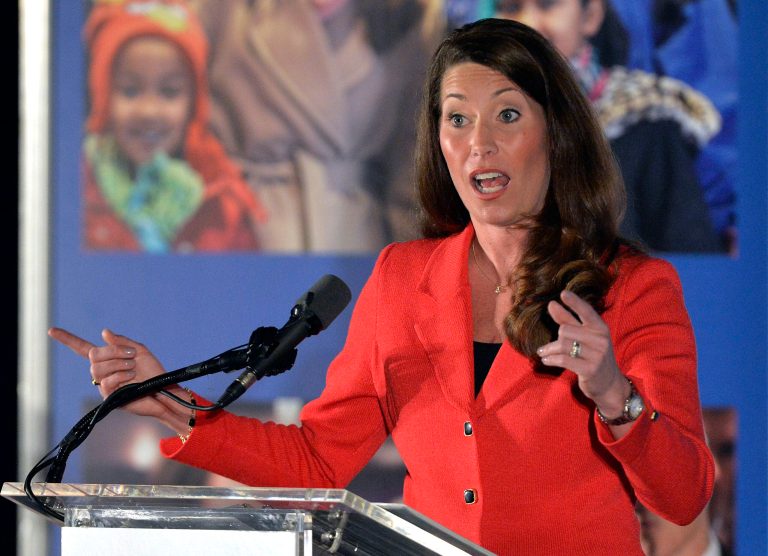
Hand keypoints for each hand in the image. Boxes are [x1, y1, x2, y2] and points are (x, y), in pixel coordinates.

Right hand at [48, 327, 173, 420]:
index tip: (51, 330)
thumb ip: (122, 341)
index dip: (67, 339)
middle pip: (93, 355)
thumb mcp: (140, 351)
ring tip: (133, 369)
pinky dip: (120, 376)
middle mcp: (102, 371)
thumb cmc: (153, 371)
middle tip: (131, 356)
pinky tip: (131, 378)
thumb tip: (103, 332)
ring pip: (97, 368)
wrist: (163, 390)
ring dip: (118, 364)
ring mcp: (103, 384)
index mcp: (108, 358)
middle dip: (113, 352)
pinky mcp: (108, 397)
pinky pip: (105, 382)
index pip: (82, 347)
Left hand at [536, 290, 629, 418]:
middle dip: (555, 338)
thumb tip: (552, 304)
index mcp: (600, 328)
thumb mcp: (585, 337)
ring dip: (549, 350)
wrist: (608, 384)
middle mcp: (601, 339)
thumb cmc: (593, 356)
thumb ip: (568, 320)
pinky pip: (564, 359)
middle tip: (550, 346)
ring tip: (544, 353)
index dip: (575, 302)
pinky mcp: (589, 369)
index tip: (563, 293)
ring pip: (563, 344)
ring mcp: (596, 355)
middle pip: (566, 330)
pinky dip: (551, 359)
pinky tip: (546, 360)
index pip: (587, 311)